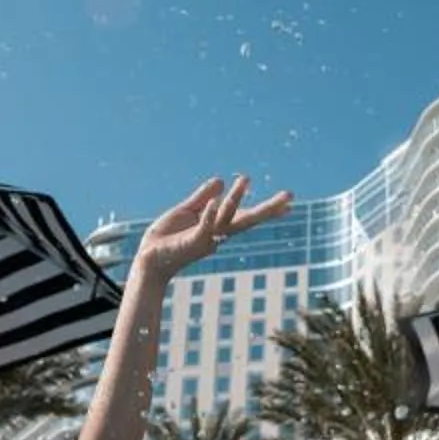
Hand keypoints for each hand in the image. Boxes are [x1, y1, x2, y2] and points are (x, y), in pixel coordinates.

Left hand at [131, 175, 292, 282]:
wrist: (149, 260)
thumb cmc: (168, 238)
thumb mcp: (186, 211)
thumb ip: (202, 197)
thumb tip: (220, 180)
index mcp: (218, 226)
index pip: (246, 215)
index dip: (267, 209)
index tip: (290, 203)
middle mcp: (217, 234)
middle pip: (248, 220)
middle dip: (268, 209)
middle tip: (289, 196)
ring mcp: (206, 239)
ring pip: (226, 218)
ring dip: (235, 199)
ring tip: (245, 179)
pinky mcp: (191, 242)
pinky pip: (204, 227)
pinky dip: (210, 215)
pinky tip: (217, 200)